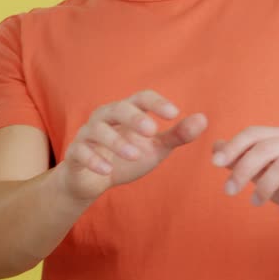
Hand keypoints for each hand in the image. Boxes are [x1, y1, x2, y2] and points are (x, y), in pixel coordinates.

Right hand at [59, 89, 206, 203]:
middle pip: (118, 108)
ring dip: (116, 141)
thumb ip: (177, 135)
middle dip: (135, 118)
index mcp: (127, 112)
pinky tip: (107, 169)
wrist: (92, 181)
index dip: (157, 103)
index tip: (174, 113)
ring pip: (98, 129)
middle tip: (152, 131)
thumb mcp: (155, 148)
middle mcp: (106, 117)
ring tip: (134, 155)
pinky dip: (93, 159)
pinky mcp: (75, 152)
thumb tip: (204, 119)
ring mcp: (88, 134)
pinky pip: (80, 151)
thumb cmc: (126, 157)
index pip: (141, 98)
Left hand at [212, 126, 278, 225]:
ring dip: (265, 186)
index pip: (254, 134)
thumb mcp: (264, 173)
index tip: (215, 164)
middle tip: (229, 191)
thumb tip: (215, 147)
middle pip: (266, 148)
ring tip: (256, 203)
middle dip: (244, 170)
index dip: (233, 146)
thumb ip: (242, 159)